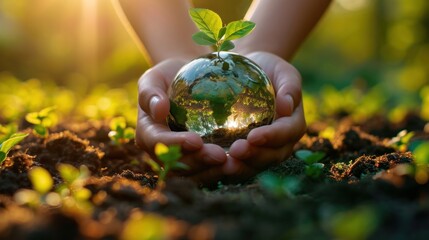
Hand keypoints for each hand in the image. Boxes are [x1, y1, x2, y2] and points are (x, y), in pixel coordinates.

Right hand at [135, 59, 226, 183]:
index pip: (159, 144)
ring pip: (196, 174)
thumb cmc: (168, 76)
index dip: (176, 145)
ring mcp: (182, 159)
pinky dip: (225, 169)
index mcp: (148, 135)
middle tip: (221, 156)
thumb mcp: (155, 77)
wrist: (186, 80)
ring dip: (214, 172)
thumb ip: (150, 92)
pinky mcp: (200, 161)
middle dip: (199, 163)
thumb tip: (158, 110)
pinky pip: (211, 170)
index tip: (196, 140)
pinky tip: (242, 162)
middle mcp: (163, 154)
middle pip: (179, 165)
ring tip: (234, 163)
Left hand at [224, 51, 305, 180]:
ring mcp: (264, 151)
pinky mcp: (247, 154)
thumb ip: (290, 85)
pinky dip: (227, 167)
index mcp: (293, 124)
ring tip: (223, 164)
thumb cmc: (268, 70)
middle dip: (254, 157)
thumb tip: (287, 105)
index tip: (253, 137)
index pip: (286, 134)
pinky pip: (239, 164)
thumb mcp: (282, 71)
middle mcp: (282, 143)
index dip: (271, 138)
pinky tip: (212, 164)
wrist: (251, 74)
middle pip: (271, 156)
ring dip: (240, 167)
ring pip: (255, 165)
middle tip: (235, 152)